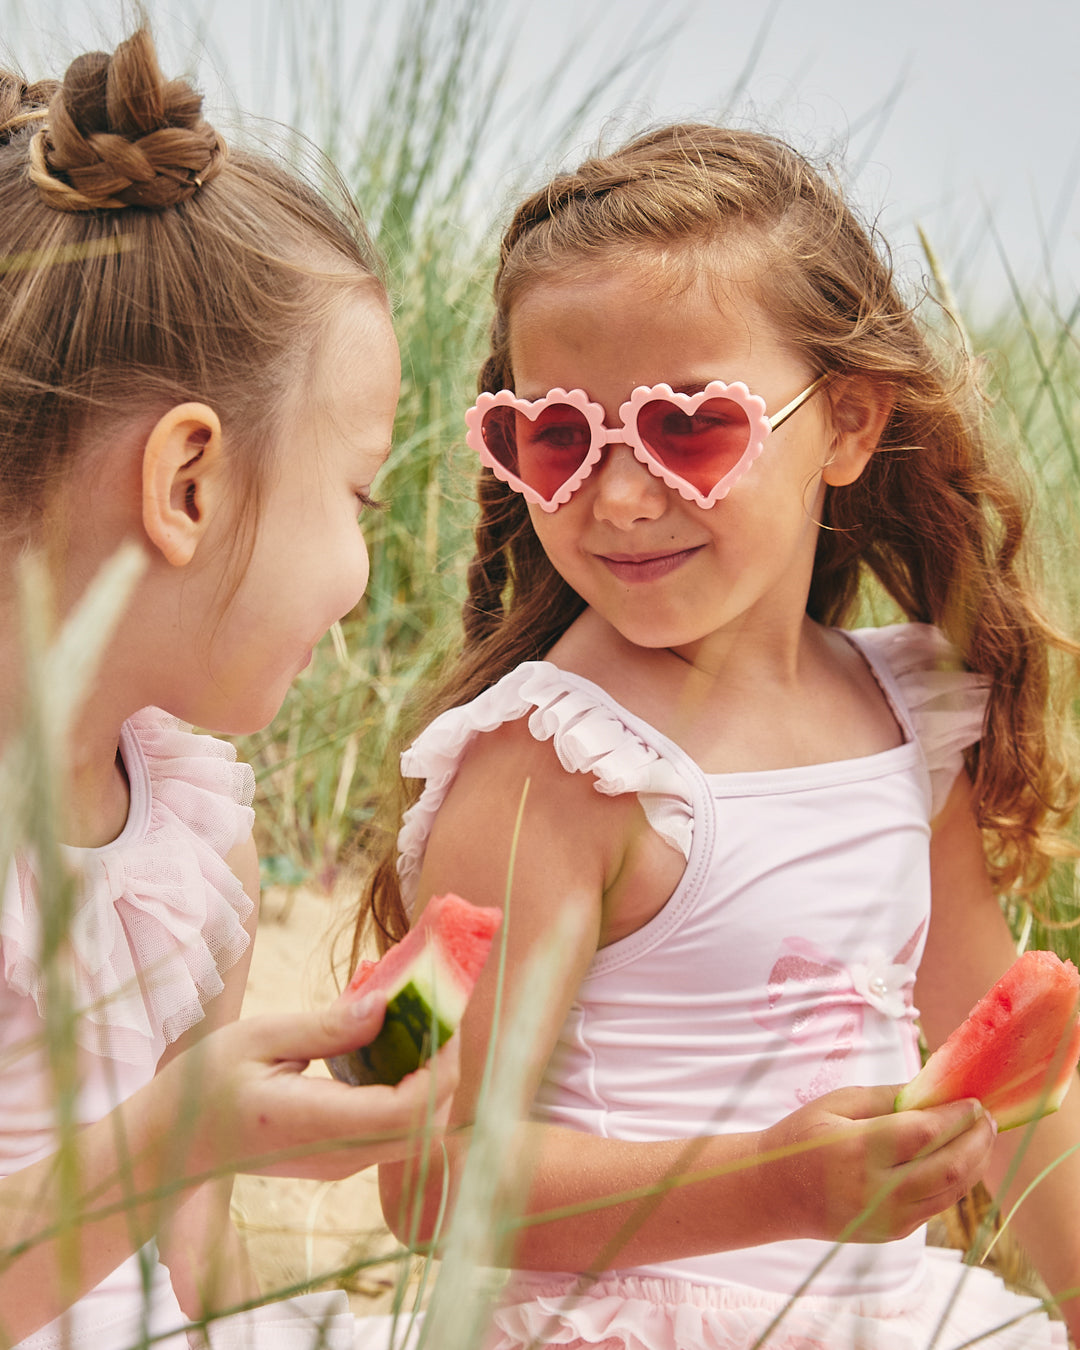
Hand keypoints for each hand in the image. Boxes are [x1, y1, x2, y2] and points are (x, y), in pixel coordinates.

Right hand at [156, 994, 459, 1181]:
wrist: (173, 1147)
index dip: (440, 1066)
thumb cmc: (205, 1085)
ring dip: (433, 1077)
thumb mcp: (258, 1039)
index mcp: (314, 1123)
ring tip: (420, 1020)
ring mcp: (343, 1162)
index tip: (440, 1015)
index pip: (408, 1110)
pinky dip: (412, 1086)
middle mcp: (339, 1155)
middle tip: (439, 1010)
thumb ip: (328, 1028)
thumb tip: (385, 1005)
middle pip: (427, 1125)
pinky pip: (396, 1127)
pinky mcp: (343, 1157)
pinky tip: (395, 1043)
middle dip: (447, 1068)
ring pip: (419, 1131)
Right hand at [757, 1084, 994, 1242]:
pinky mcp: (892, 1233)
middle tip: (986, 1118)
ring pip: (951, 1192)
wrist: (773, 1192)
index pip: (927, 1132)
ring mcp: (887, 1217)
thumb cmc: (801, 1138)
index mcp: (860, 1150)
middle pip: (950, 1167)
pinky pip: (937, 1206)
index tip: (973, 1099)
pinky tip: (957, 1160)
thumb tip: (932, 1089)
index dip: (957, 1116)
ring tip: (980, 1138)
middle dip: (977, 1140)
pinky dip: (955, 1182)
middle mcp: (878, 1190)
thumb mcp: (835, 1103)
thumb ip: (886, 1097)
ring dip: (974, 1164)